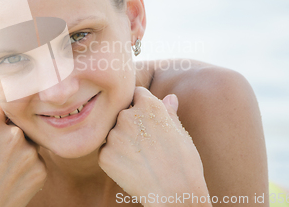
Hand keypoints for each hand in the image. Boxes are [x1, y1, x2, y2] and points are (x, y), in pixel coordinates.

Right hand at [0, 98, 46, 206]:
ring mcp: (29, 152)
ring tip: (2, 169)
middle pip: (17, 123)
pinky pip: (37, 161)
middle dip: (9, 132)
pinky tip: (11, 180)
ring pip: (29, 142)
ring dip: (20, 150)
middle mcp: (13, 134)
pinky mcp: (41, 170)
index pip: (1, 103)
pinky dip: (27, 168)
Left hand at [98, 87, 209, 205]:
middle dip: (130, 125)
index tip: (148, 122)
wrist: (175, 193)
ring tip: (140, 159)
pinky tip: (132, 169)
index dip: (142, 107)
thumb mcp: (181, 133)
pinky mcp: (104, 155)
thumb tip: (170, 97)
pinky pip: (106, 152)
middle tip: (146, 146)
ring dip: (122, 142)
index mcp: (148, 104)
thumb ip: (169, 112)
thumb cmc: (184, 163)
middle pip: (122, 114)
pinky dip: (115, 159)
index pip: (137, 94)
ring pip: (113, 133)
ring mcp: (113, 135)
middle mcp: (127, 115)